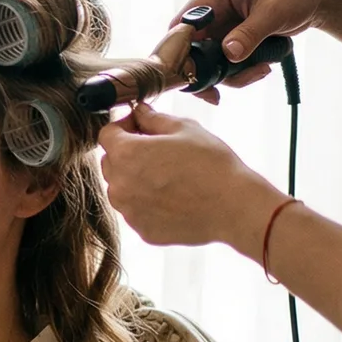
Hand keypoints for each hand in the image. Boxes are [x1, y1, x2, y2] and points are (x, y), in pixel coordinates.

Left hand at [97, 104, 280, 247]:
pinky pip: (136, 210)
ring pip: (120, 188)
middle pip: (110, 162)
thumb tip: (139, 112)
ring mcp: (129, 211)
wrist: (234, 206)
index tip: (140, 125)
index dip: (123, 126)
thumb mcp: (185, 129)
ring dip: (134, 178)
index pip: (107, 134)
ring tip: (166, 174)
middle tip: (156, 149)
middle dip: (126, 151)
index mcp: (127, 155)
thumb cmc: (212, 163)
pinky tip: (173, 196)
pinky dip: (146, 201)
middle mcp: (120, 185)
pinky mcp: (142, 230)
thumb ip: (154, 119)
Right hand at [170, 0, 341, 102]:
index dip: (181, 53)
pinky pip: (225, 62)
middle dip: (210, 72)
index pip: (180, 27)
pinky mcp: (232, 37)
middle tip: (222, 92)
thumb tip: (228, 56)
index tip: (197, 76)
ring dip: (230, 75)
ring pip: (209, 61)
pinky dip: (240, 72)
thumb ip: (248, 34)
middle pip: (191, 50)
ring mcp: (221, 25)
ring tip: (261, 71)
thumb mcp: (273, 11)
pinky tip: (262, 68)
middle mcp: (211, 10)